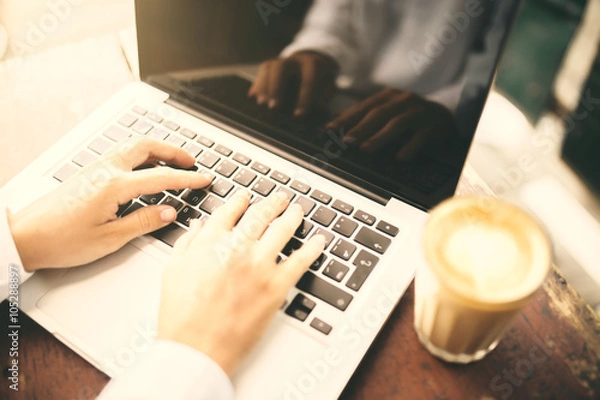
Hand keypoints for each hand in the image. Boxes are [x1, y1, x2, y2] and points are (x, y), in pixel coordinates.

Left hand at [8, 138, 211, 271]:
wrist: (25, 236)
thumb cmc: (61, 240)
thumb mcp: (110, 238)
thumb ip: (144, 221)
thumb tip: (169, 211)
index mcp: (114, 185)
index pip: (161, 177)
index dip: (187, 178)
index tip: (204, 178)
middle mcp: (106, 170)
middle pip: (147, 147)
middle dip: (173, 151)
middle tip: (191, 160)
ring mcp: (95, 168)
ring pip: (133, 147)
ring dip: (157, 150)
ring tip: (173, 161)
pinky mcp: (88, 173)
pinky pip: (121, 154)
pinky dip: (141, 155)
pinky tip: (144, 168)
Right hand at [158, 190, 325, 375]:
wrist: (196, 349)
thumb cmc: (181, 316)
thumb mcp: (173, 271)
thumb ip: (187, 243)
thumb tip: (198, 226)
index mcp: (210, 242)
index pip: (230, 210)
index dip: (241, 200)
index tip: (247, 197)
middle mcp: (237, 248)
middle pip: (260, 215)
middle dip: (273, 202)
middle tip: (280, 199)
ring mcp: (259, 266)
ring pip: (283, 230)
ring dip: (293, 216)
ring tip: (297, 211)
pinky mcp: (276, 286)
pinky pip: (301, 261)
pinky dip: (312, 248)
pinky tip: (319, 241)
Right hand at [248, 51, 338, 115]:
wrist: (312, 61)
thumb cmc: (321, 79)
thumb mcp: (329, 85)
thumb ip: (324, 95)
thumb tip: (317, 107)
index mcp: (313, 64)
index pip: (308, 80)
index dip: (304, 98)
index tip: (298, 115)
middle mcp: (295, 59)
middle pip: (281, 68)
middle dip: (276, 87)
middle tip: (273, 107)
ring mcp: (281, 60)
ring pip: (269, 68)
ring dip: (264, 86)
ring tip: (261, 103)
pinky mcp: (270, 65)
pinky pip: (261, 72)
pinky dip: (257, 84)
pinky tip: (253, 96)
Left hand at [327, 88, 456, 160]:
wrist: (443, 118)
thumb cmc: (409, 117)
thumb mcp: (387, 112)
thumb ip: (364, 115)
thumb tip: (335, 120)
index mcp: (389, 96)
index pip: (364, 106)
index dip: (346, 118)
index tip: (329, 129)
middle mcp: (404, 100)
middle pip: (379, 113)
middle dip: (361, 127)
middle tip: (346, 141)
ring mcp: (420, 112)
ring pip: (398, 123)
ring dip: (380, 137)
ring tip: (365, 149)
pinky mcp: (435, 125)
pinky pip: (422, 137)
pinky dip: (411, 147)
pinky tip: (400, 157)